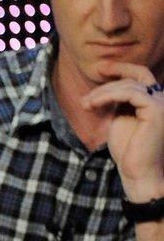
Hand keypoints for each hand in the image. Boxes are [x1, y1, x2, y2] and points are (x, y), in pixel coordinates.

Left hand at [83, 62, 163, 201]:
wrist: (137, 172)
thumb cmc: (128, 151)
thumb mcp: (121, 119)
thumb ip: (119, 102)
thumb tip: (107, 88)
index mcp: (155, 100)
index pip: (141, 75)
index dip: (121, 68)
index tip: (100, 69)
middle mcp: (163, 98)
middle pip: (135, 76)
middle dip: (110, 78)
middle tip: (86, 93)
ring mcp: (161, 103)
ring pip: (129, 85)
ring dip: (103, 92)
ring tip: (85, 104)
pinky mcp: (156, 110)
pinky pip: (129, 93)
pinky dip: (108, 96)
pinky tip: (93, 104)